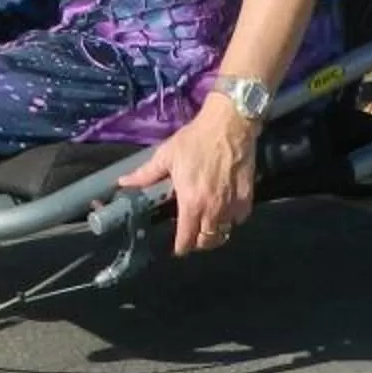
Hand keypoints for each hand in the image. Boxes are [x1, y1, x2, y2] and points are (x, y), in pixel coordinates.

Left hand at [116, 100, 258, 256]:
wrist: (229, 124)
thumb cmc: (196, 139)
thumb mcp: (167, 155)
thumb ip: (146, 174)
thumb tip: (124, 182)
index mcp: (192, 203)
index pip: (187, 241)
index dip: (180, 247)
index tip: (176, 245)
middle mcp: (213, 210)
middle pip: (207, 242)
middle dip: (197, 242)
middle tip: (190, 232)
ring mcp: (233, 206)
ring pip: (224, 233)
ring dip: (214, 232)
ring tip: (206, 222)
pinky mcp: (247, 198)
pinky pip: (239, 220)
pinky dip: (231, 219)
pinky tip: (224, 208)